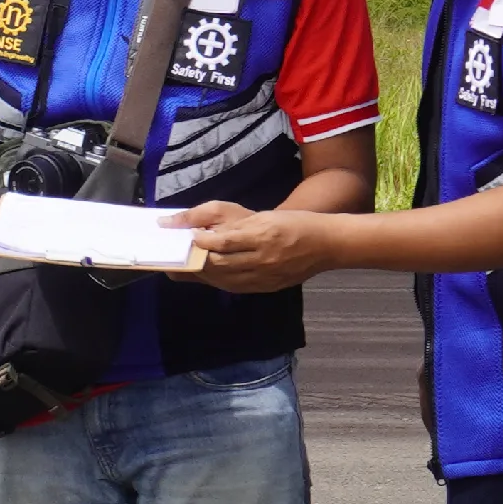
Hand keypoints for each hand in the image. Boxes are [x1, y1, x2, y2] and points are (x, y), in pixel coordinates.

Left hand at [180, 202, 338, 291]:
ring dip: (202, 274)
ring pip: (224, 279)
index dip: (201, 242)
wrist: (325, 244)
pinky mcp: (267, 287)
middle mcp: (262, 258)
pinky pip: (236, 287)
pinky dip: (218, 282)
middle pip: (220, 264)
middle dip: (195, 262)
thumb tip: (204, 231)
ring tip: (186, 267)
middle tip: (177, 257)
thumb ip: (235, 225)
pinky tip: (207, 276)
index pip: (223, 242)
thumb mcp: (264, 216)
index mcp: (262, 235)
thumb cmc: (293, 224)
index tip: (188, 237)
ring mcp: (265, 276)